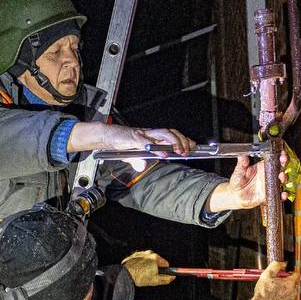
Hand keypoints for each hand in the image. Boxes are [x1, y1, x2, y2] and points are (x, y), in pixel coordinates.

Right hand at [68, 122, 194, 155]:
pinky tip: (162, 154)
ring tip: (179, 151)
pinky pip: (147, 142)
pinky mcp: (134, 138)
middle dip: (182, 140)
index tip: (194, 145)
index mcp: (151, 137)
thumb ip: (138, 161)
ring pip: (163, 133)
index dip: (184, 139)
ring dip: (173, 141)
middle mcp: (149, 134)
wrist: (106, 136)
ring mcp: (143, 134)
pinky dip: (155, 148)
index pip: (171, 135)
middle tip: (188, 150)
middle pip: (171, 132)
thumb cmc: (120, 144)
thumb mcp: (131, 155)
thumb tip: (142, 166)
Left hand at [121, 250, 172, 286]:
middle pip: (157, 261)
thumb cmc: (140, 278)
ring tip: (143, 273)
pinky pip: (141, 260)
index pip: (165, 263)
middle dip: (156, 268)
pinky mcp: (134, 255)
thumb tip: (172, 277)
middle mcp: (149, 253)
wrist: (125, 275)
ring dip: (148, 266)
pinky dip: (140, 264)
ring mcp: (141, 253)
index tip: (163, 274)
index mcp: (156, 258)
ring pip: (148, 260)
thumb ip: (166, 279)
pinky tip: (138, 270)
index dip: (165, 270)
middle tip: (151, 275)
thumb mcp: (155, 281)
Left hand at [206, 150, 289, 211]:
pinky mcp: (269, 195)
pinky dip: (282, 195)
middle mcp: (268, 175)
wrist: (235, 195)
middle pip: (280, 168)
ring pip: (281, 181)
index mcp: (262, 167)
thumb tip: (242, 155)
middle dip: (284, 163)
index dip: (279, 155)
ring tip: (281, 176)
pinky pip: (278, 195)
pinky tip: (283, 194)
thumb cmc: (238, 182)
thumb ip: (242, 164)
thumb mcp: (239, 171)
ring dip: (284, 178)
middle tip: (283, 160)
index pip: (273, 159)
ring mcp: (269, 185)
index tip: (281, 152)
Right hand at [251, 261, 297, 299]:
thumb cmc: (263, 293)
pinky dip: (283, 298)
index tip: (285, 273)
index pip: (296, 274)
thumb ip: (276, 266)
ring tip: (273, 291)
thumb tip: (282, 263)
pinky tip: (274, 298)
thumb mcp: (266, 275)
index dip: (290, 272)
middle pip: (293, 283)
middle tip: (276, 282)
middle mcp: (293, 292)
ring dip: (284, 290)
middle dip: (286, 282)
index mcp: (290, 283)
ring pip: (290, 292)